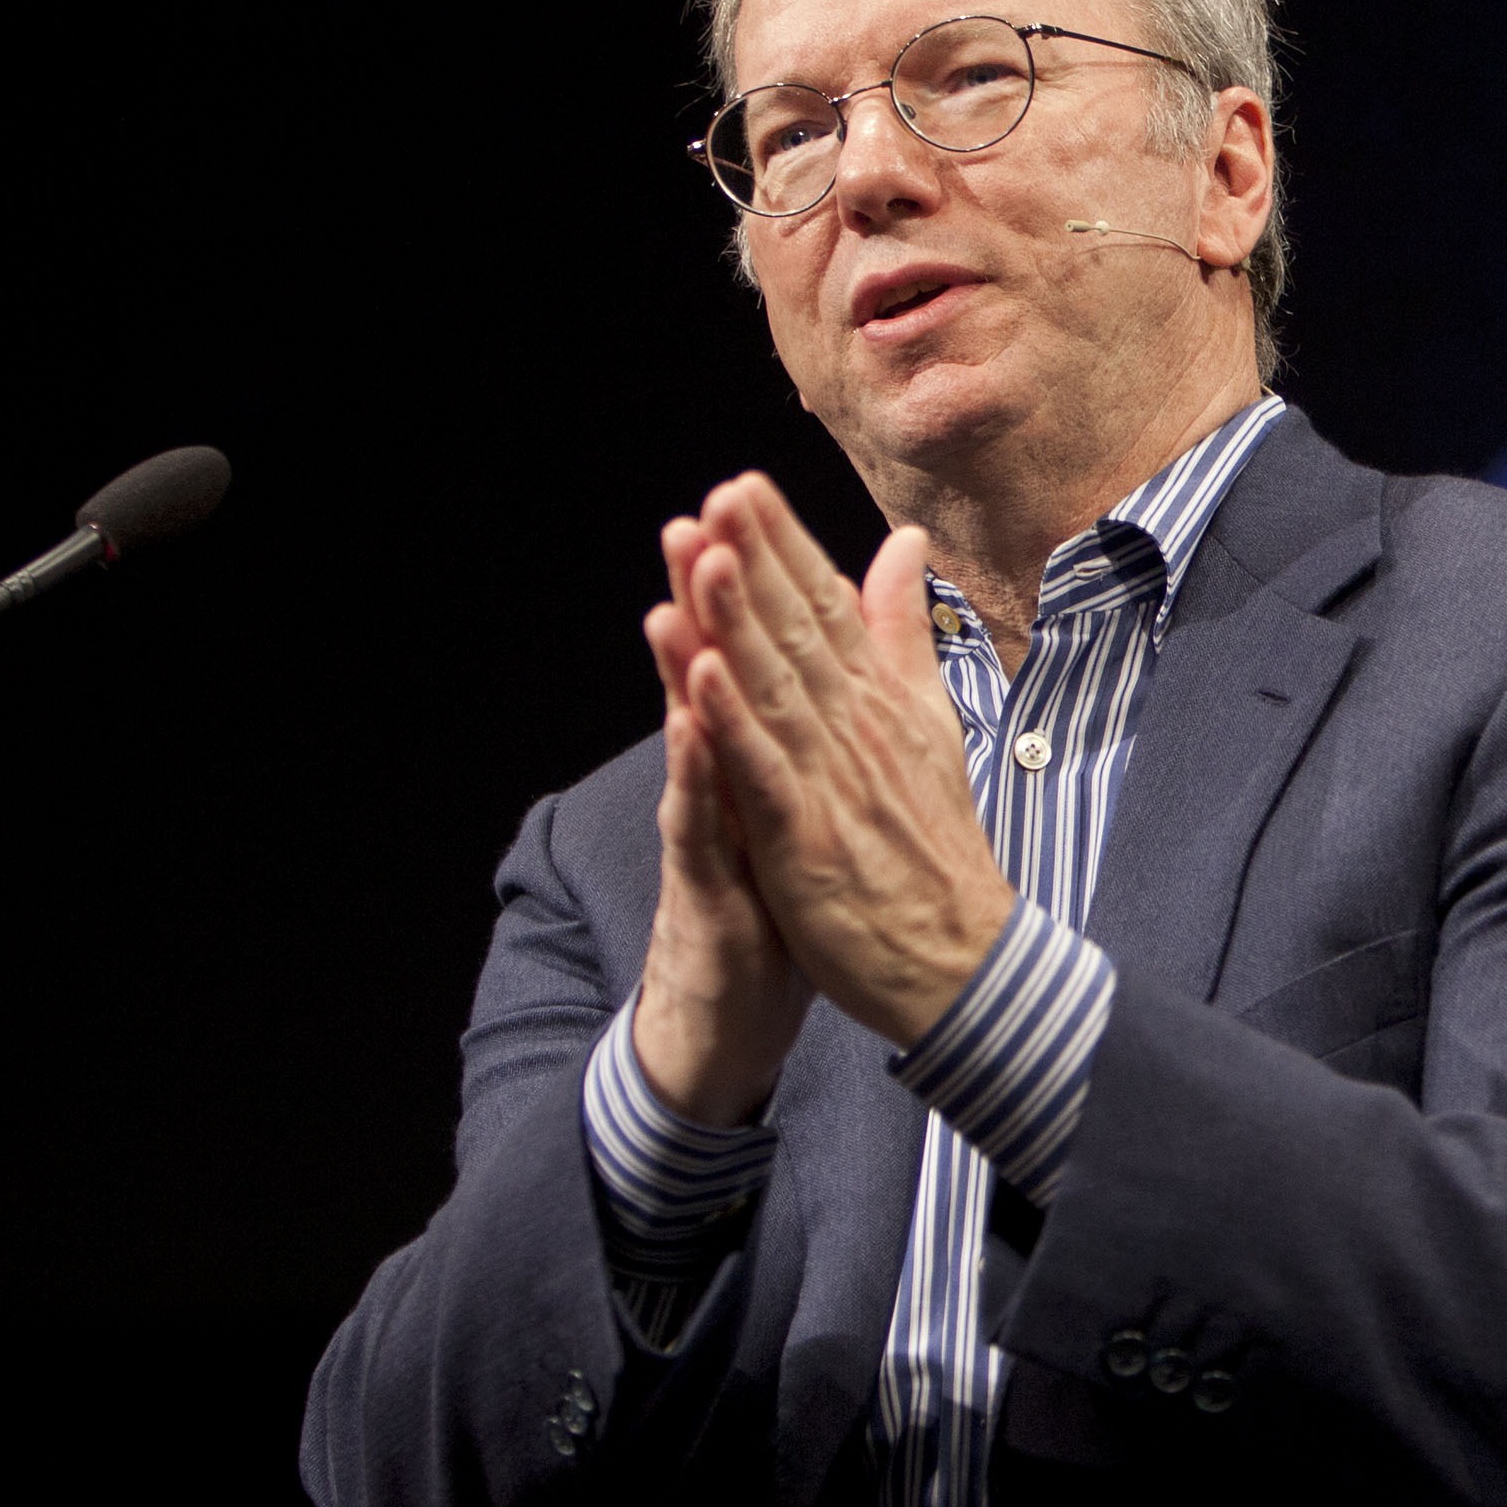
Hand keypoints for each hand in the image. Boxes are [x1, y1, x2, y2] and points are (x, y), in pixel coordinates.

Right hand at [628, 511, 811, 1127]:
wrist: (732, 1009)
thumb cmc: (768, 897)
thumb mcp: (794, 802)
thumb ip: (807, 724)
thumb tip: (822, 661)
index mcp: (756, 751)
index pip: (752, 649)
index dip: (751, 577)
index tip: (747, 496)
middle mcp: (721, 776)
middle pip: (713, 672)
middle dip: (706, 596)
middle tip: (696, 516)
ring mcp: (706, 826)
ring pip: (692, 734)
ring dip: (686, 662)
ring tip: (683, 592)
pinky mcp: (703, 882)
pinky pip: (697, 821)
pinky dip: (695, 770)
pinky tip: (692, 721)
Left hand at [667, 473, 1017, 1049]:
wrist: (960, 957)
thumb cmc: (933, 844)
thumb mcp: (927, 721)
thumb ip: (904, 631)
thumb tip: (905, 544)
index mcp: (878, 700)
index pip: (824, 606)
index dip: (781, 545)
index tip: (742, 486)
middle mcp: (855, 727)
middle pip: (796, 631)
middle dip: (754, 560)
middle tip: (717, 494)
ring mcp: (829, 781)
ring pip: (775, 686)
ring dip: (736, 620)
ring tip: (702, 554)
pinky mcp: (803, 838)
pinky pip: (762, 772)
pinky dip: (732, 723)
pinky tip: (699, 677)